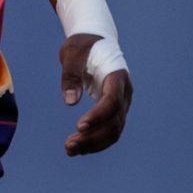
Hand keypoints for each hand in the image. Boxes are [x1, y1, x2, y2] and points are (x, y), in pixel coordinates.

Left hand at [60, 36, 131, 155]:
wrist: (95, 42)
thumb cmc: (83, 45)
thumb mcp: (72, 53)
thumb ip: (71, 75)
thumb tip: (70, 102)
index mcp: (117, 77)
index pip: (111, 101)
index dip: (98, 116)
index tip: (79, 127)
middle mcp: (124, 93)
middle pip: (114, 121)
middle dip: (93, 136)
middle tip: (68, 145)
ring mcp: (122, 103)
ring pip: (114, 130)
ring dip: (94, 143)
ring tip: (70, 150)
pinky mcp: (115, 110)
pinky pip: (110, 130)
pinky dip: (96, 141)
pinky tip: (79, 148)